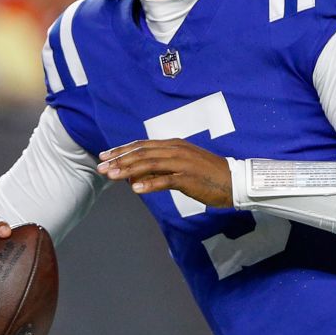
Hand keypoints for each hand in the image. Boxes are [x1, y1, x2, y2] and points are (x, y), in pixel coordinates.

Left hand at [97, 139, 232, 208]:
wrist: (235, 181)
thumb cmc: (208, 175)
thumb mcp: (182, 166)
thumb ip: (160, 168)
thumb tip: (135, 175)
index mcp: (174, 145)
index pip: (142, 145)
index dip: (122, 150)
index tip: (105, 155)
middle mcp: (176, 150)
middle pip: (142, 152)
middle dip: (119, 159)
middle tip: (100, 167)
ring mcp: (182, 163)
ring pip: (149, 164)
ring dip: (128, 170)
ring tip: (111, 176)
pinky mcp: (189, 177)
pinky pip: (165, 180)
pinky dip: (149, 183)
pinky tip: (135, 189)